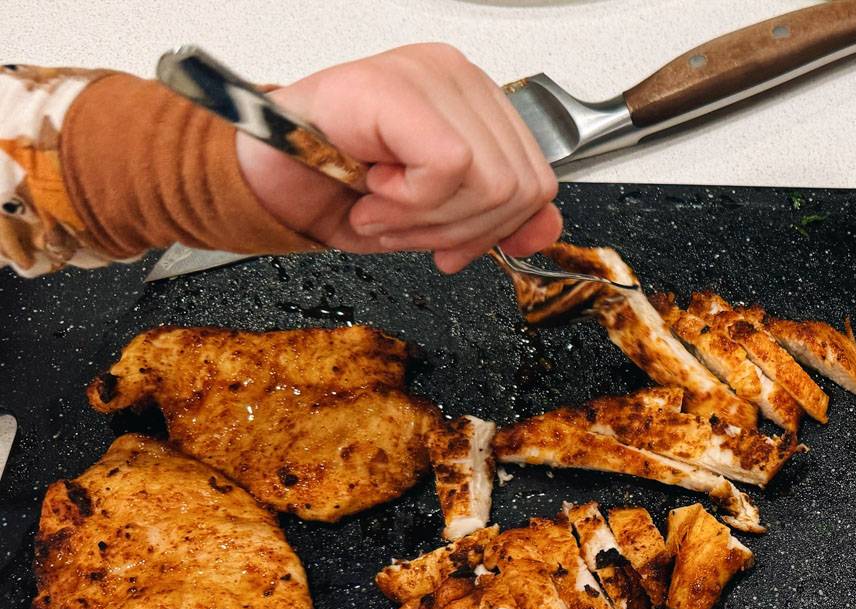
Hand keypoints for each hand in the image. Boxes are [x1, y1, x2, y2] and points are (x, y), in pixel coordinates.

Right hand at [235, 44, 560, 273]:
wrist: (264, 182)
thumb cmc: (340, 188)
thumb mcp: (438, 220)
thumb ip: (498, 220)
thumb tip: (546, 229)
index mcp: (476, 104)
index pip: (537, 182)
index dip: (495, 231)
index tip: (448, 242)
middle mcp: (458, 78)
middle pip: (519, 188)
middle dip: (459, 230)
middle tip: (402, 224)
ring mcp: (427, 74)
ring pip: (489, 181)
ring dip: (425, 219)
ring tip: (380, 208)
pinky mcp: (395, 88)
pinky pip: (448, 167)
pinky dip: (407, 202)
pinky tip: (371, 191)